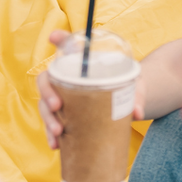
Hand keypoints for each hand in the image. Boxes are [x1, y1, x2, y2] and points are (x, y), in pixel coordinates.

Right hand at [36, 29, 147, 147]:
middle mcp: (66, 78)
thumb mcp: (134, 86)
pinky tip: (56, 145)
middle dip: (47, 93)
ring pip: (45, 105)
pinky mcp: (63, 116)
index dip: (59, 39)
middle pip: (46, 79)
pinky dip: (51, 135)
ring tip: (58, 132)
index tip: (53, 37)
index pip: (67, 46)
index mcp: (82, 63)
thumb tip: (136, 113)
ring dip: (48, 119)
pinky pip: (51, 124)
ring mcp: (62, 97)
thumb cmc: (126, 86)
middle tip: (57, 106)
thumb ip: (136, 95)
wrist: (125, 103)